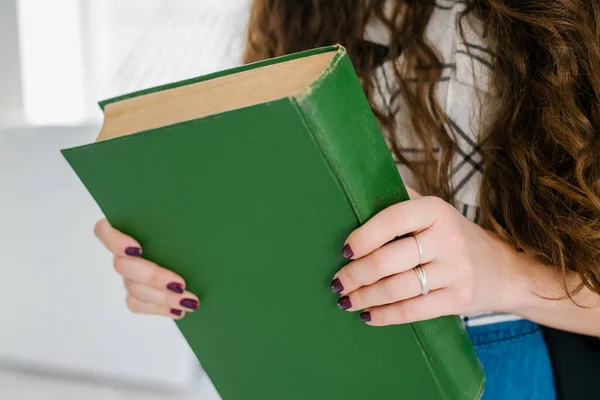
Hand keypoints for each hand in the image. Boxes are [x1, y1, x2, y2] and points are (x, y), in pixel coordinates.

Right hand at [94, 219, 199, 318]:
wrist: (208, 249)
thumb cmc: (200, 223)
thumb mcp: (191, 215)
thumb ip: (185, 214)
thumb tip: (198, 213)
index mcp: (133, 224)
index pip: (105, 230)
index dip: (115, 240)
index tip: (138, 248)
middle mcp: (126, 250)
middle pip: (124, 266)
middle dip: (153, 278)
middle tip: (181, 284)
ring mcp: (130, 273)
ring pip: (133, 289)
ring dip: (161, 298)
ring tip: (190, 301)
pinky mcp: (137, 292)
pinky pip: (138, 304)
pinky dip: (158, 308)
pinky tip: (179, 310)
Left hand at [331, 187, 517, 325]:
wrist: (502, 269)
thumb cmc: (451, 236)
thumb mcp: (433, 211)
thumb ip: (401, 200)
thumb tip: (358, 189)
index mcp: (435, 210)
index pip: (392, 219)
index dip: (363, 236)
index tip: (344, 250)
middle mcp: (447, 239)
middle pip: (387, 260)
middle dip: (355, 274)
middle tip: (338, 282)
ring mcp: (455, 271)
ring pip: (396, 288)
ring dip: (364, 297)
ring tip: (346, 299)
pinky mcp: (458, 300)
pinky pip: (411, 311)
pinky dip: (384, 315)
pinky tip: (367, 315)